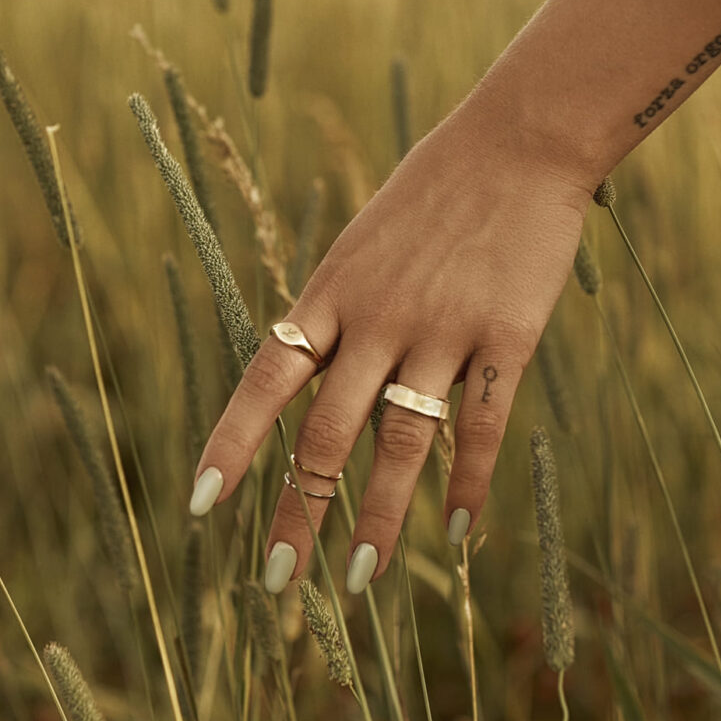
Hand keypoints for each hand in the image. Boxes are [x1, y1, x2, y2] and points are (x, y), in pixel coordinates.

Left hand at [189, 78, 591, 593]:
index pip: (265, 382)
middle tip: (277, 580)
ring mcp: (441, 331)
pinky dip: (470, 483)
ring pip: (401, 446)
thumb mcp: (363, 242)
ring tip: (361, 580)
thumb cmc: (435, 189)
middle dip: (300, 512)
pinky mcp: (505, 338)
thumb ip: (339, 311)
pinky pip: (482, 426)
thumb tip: (313, 374)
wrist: (518, 140)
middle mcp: (375, 319)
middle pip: (327, 434)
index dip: (232, 446)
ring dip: (378, 518)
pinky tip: (463, 529)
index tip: (201, 504)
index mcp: (331, 293)